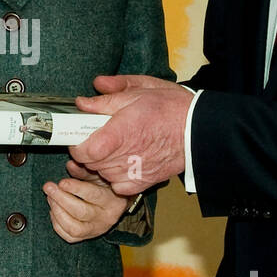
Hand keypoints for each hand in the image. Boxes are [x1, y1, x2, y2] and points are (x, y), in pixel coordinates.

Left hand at [44, 159, 133, 242]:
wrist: (115, 206)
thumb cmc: (104, 188)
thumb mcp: (98, 176)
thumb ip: (84, 171)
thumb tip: (70, 165)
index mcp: (112, 200)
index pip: (93, 195)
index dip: (75, 188)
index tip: (62, 182)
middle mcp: (106, 218)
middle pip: (81, 212)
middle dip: (61, 199)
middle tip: (49, 187)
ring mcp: (96, 230)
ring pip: (74, 228)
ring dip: (57, 212)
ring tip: (50, 198)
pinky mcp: (86, 237)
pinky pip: (69, 236)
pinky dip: (57, 224)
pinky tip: (53, 211)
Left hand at [70, 74, 191, 193]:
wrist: (198, 129)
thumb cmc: (170, 107)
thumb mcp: (139, 90)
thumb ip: (107, 97)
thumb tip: (82, 103)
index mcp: (119, 133)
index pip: (83, 151)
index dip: (77, 144)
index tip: (81, 135)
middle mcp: (125, 156)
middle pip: (90, 163)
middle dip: (89, 151)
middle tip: (99, 136)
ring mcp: (134, 172)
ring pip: (102, 174)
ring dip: (102, 163)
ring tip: (115, 147)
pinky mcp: (143, 182)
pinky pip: (117, 186)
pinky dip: (116, 177)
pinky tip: (124, 162)